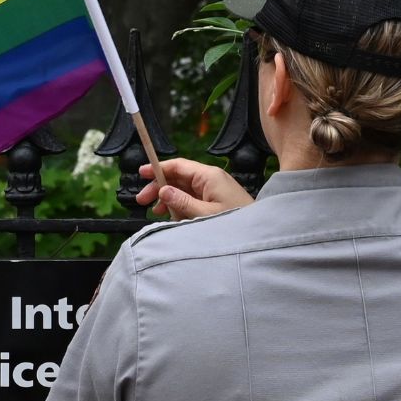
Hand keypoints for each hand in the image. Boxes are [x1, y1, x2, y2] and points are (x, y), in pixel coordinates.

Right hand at [136, 159, 254, 219]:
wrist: (259, 235)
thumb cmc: (235, 223)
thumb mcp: (204, 214)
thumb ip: (182, 202)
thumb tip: (163, 190)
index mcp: (209, 176)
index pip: (179, 166)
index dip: (158, 168)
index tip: (141, 172)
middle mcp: (211, 179)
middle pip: (178, 177)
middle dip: (159, 187)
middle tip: (142, 200)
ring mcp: (214, 190)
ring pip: (184, 189)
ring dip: (169, 199)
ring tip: (157, 212)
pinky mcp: (216, 200)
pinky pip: (192, 198)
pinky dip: (180, 205)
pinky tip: (173, 216)